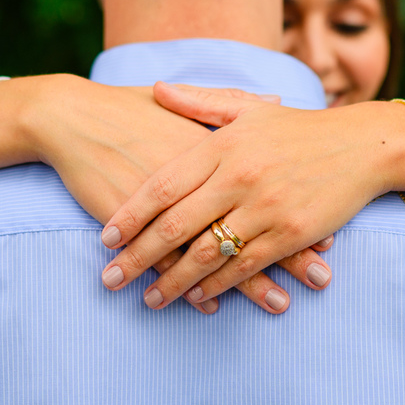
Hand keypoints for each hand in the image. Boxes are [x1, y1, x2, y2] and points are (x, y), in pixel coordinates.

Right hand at [0, 74, 330, 313]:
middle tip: (321, 276)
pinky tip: (212, 305)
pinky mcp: (137, 223)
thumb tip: (275, 99)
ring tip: (282, 305)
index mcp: (213, 149)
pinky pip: (170, 262)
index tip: (330, 235)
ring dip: (250, 281)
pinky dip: (191, 284)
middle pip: (251, 220)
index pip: (265, 186)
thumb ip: (231, 106)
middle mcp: (197, 178)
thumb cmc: (128, 109)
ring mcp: (167, 204)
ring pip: (216, 249)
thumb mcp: (184, 102)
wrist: (74, 119)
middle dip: (288, 252)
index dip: (297, 210)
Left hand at [98, 83, 404, 311]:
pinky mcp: (290, 234)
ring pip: (206, 254)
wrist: (364, 146)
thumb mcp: (249, 107)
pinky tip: (197, 297)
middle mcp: (239, 176)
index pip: (163, 184)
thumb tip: (156, 90)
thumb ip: (199, 102)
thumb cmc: (300, 127)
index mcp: (223, 144)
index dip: (131, 214)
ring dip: (172, 281)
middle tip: (110, 279)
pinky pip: (243, 266)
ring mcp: (265, 208)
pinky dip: (217, 286)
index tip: (106, 237)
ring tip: (148, 299)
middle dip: (138, 257)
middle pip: (175, 225)